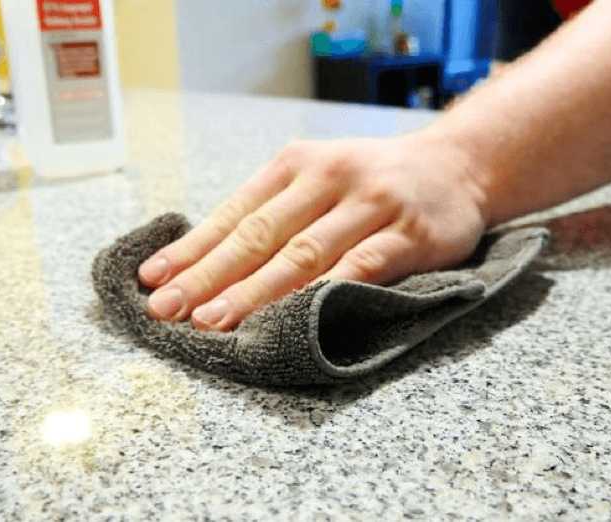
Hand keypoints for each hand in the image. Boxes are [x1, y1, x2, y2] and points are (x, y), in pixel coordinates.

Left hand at [139, 134, 489, 330]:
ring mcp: (370, 205)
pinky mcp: (409, 235)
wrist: (457, 166)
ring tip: (213, 320)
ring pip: (303, 254)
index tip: (153, 280)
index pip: (233, 213)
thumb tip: (206, 257)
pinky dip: (323, 293)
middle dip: (208, 276)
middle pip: (259, 235)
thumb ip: (273, 211)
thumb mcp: (318, 178)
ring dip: (254, 291)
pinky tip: (291, 316)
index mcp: (296, 165)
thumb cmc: (372, 182)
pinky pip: (360, 268)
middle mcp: (327, 177)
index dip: (192, 249)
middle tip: (168, 309)